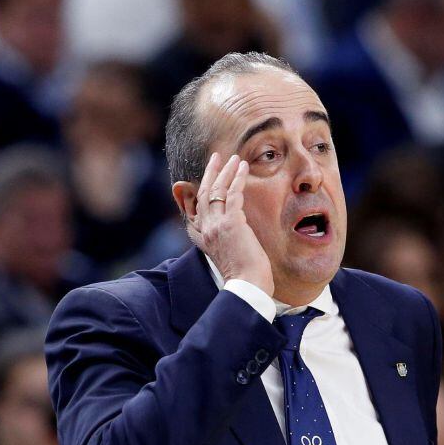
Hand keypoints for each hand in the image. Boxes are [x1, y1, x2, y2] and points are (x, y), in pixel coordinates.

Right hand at [189, 153, 273, 296]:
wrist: (247, 286)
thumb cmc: (245, 276)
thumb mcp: (230, 255)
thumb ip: (229, 240)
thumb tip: (236, 233)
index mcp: (203, 237)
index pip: (196, 208)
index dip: (199, 190)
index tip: (205, 177)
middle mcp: (205, 229)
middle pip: (203, 193)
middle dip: (210, 173)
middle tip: (216, 158)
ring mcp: (216, 225)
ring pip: (216, 190)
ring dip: (224, 171)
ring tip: (233, 158)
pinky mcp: (231, 222)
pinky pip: (232, 193)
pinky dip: (237, 178)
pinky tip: (243, 167)